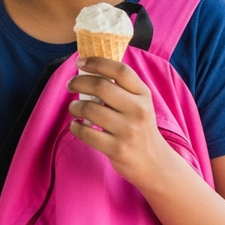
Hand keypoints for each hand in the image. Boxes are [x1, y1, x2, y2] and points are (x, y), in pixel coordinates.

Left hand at [67, 56, 176, 190]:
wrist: (154, 162)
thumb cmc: (139, 127)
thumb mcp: (139, 103)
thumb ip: (121, 87)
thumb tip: (88, 66)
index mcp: (143, 94)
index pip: (120, 70)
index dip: (97, 62)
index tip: (81, 61)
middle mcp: (138, 110)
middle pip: (100, 86)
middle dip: (78, 82)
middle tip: (70, 84)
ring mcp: (128, 130)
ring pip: (89, 109)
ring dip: (74, 106)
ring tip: (74, 108)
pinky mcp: (117, 148)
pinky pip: (85, 133)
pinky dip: (75, 127)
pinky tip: (76, 125)